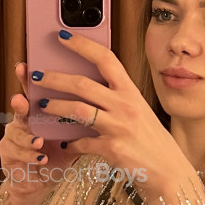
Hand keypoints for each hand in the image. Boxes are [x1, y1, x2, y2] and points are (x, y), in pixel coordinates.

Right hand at [0, 61, 77, 204]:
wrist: (45, 181)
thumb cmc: (59, 154)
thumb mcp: (73, 135)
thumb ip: (82, 117)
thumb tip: (102, 96)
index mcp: (38, 109)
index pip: (34, 89)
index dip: (28, 78)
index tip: (27, 66)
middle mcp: (23, 118)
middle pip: (19, 106)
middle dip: (20, 103)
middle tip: (22, 100)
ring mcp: (13, 136)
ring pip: (15, 132)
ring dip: (27, 137)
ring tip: (38, 141)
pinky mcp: (8, 155)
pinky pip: (16, 153)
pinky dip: (30, 155)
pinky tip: (41, 158)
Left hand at [33, 33, 191, 200]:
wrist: (168, 169)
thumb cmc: (150, 138)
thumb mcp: (137, 109)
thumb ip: (115, 96)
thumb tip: (85, 84)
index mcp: (130, 91)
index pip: (105, 59)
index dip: (82, 45)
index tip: (62, 36)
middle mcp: (125, 105)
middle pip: (82, 84)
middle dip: (54, 78)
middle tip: (36, 76)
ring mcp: (119, 127)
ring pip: (77, 110)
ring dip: (55, 106)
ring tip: (41, 105)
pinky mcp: (113, 149)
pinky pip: (82, 142)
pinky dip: (71, 142)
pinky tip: (65, 142)